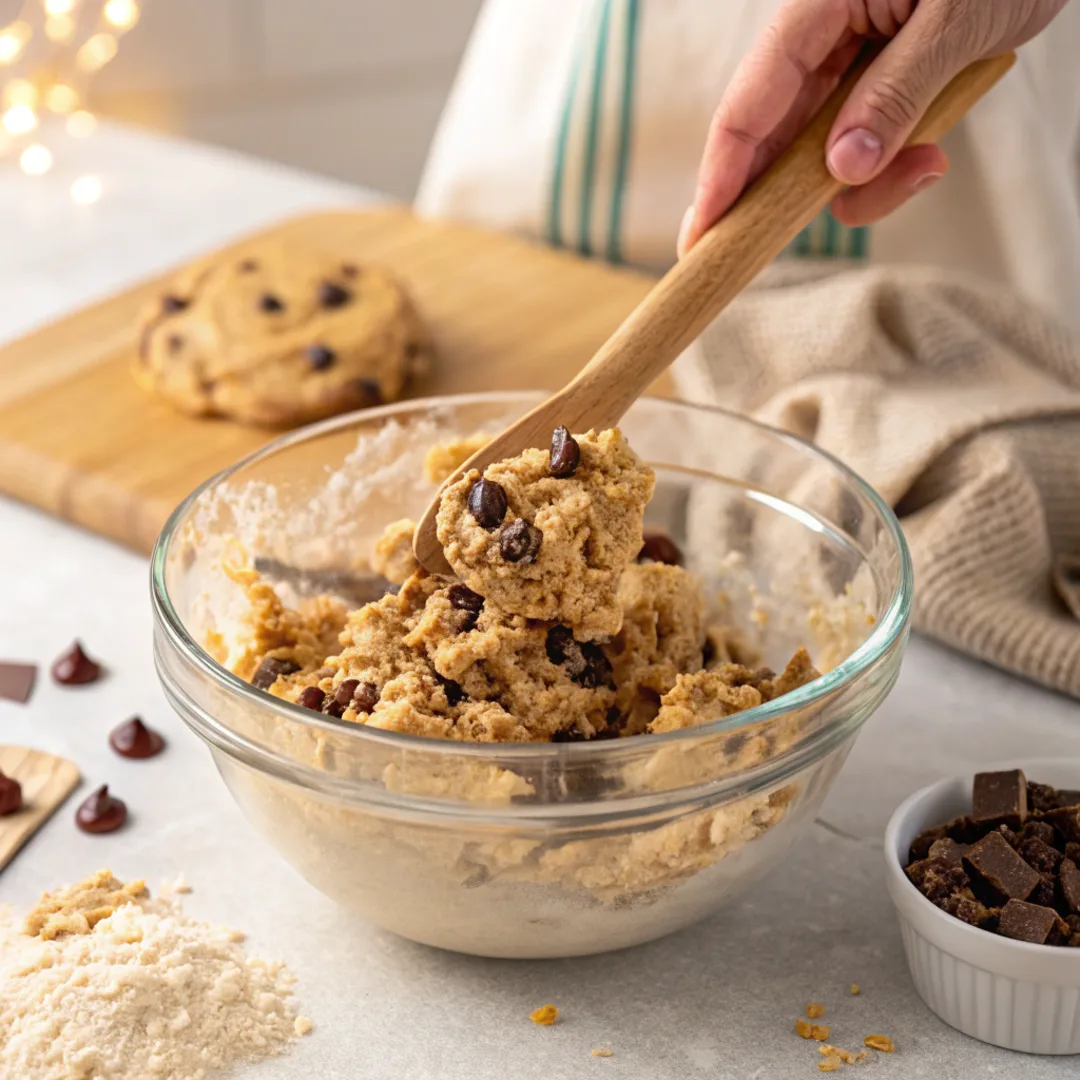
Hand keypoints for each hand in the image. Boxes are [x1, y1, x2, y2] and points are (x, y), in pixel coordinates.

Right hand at [679, 0, 1069, 253]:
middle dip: (783, 191)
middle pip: (772, 134)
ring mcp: (851, 63)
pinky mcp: (880, 84)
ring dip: (867, 182)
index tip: (704, 229)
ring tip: (929, 166)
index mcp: (820, 5)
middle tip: (750, 250)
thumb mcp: (957, 23)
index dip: (721, 171)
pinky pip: (865, 145)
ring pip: (822, 151)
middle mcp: (824, 36)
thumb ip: (895, 96)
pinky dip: (893, 167)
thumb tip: (841, 169)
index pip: (749, 101)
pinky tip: (933, 156)